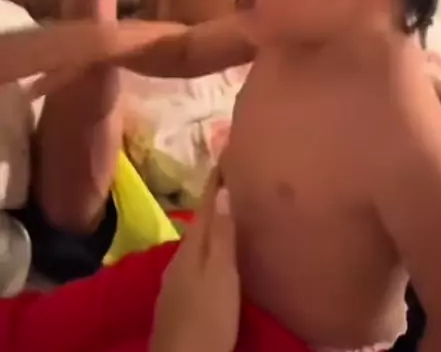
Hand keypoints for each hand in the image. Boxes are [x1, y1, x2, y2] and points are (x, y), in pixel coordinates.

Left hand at [151, 169, 239, 351]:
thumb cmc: (207, 317)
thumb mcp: (221, 276)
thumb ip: (223, 235)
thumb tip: (223, 190)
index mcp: (193, 245)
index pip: (206, 202)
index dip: (216, 177)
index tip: (226, 148)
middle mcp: (182, 254)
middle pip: (201, 217)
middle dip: (215, 194)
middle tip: (235, 174)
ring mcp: (178, 274)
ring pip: (198, 236)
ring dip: (213, 218)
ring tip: (231, 206)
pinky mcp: (181, 292)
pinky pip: (198, 254)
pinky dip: (210, 241)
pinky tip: (217, 248)